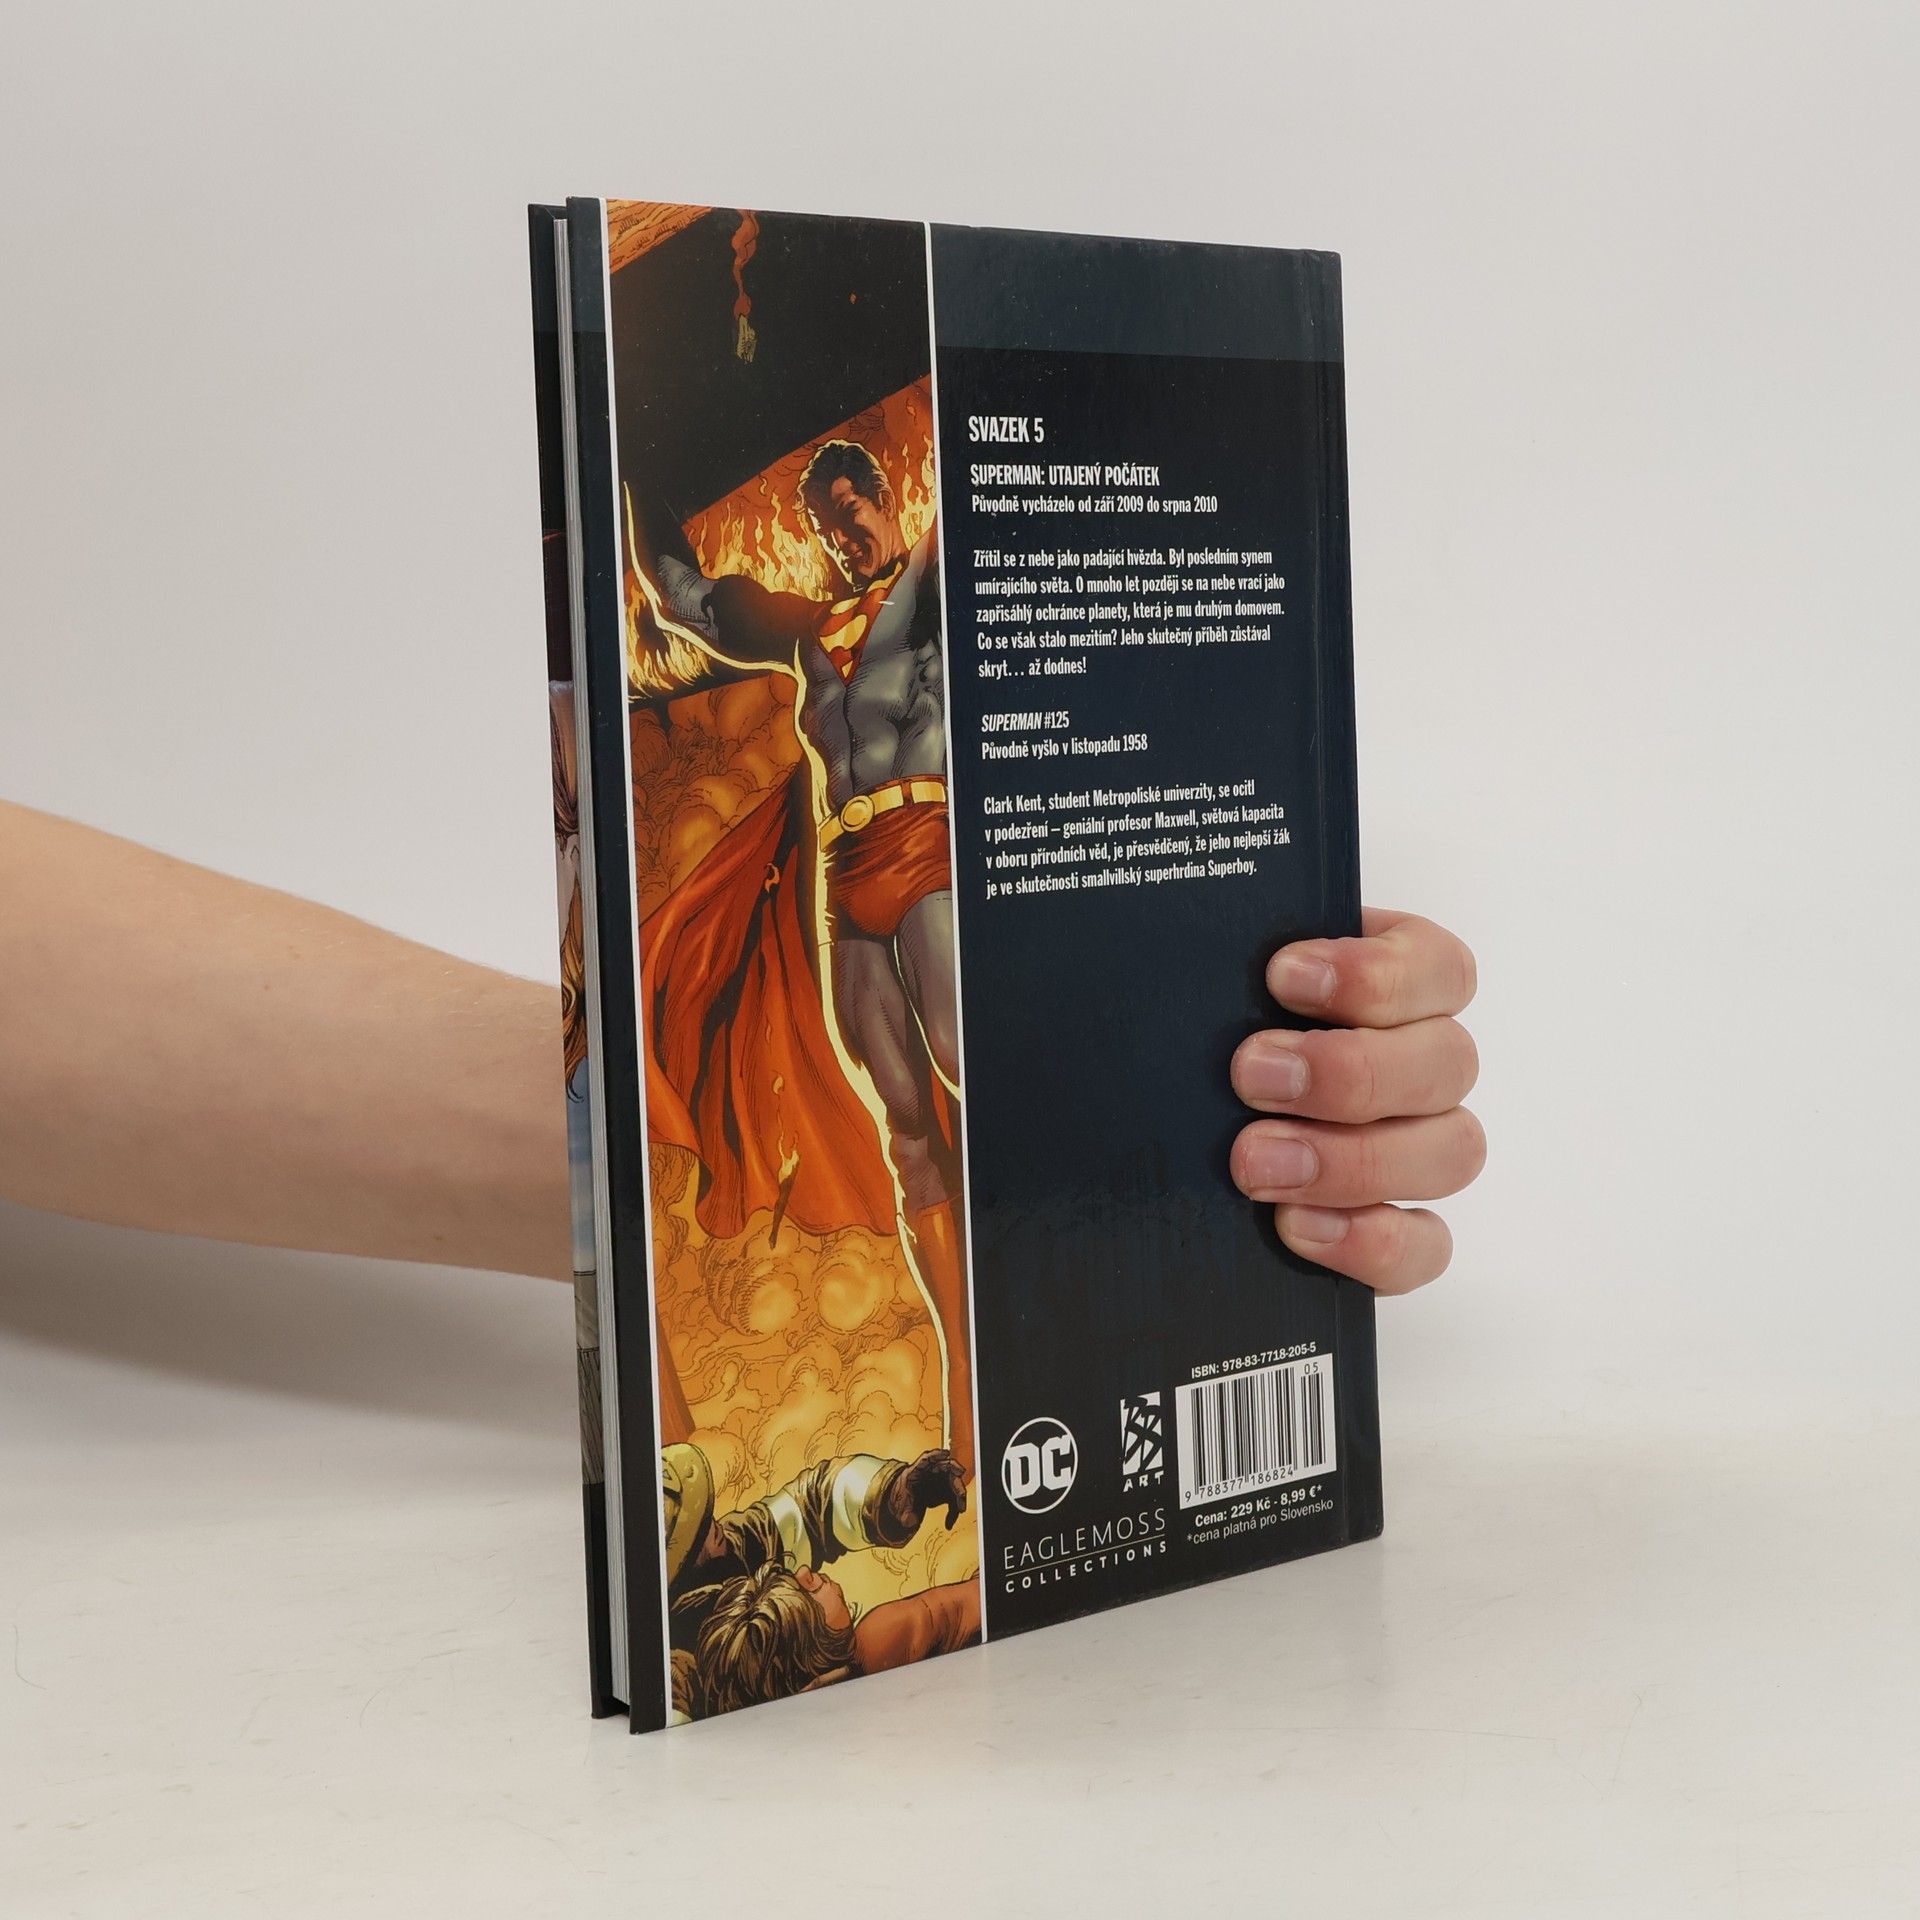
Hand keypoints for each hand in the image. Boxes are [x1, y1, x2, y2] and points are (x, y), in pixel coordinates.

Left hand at [891, 1448, 968, 1533]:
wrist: (906, 1503)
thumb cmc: (902, 1497)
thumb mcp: (900, 1506)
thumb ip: (905, 1515)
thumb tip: (909, 1521)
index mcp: (916, 1471)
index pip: (925, 1459)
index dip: (936, 1455)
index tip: (945, 1454)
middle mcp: (931, 1472)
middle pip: (946, 1468)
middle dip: (955, 1478)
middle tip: (960, 1491)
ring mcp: (941, 1480)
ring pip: (955, 1483)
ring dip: (959, 1496)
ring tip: (959, 1510)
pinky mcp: (946, 1491)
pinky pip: (954, 1499)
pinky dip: (954, 1510)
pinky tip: (948, 1522)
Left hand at [1229, 907, 1482, 1293]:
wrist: (1168, 1125)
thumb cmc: (1197, 1034)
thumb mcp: (1209, 986)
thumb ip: (1226, 968)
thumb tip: (1195, 962)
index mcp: (1397, 983)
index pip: (1439, 969)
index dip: (1376, 974)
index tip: (1282, 976)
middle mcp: (1424, 1063)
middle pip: (1448, 1063)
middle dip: (1349, 1072)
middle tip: (1250, 1077)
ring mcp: (1422, 1147)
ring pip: (1450, 1152)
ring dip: (1354, 1160)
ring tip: (1256, 1165)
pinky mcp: (1401, 1226)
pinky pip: (1425, 1246)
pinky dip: (1368, 1239)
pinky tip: (1294, 1227)